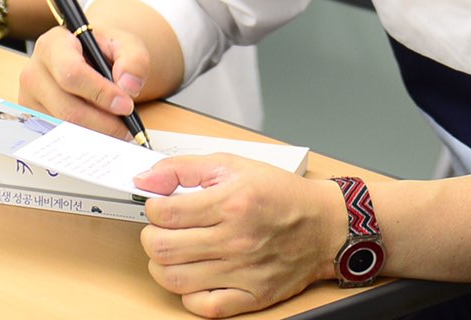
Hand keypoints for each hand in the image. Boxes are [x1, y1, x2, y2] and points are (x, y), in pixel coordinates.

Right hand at [18, 24, 149, 139]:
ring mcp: (29, 99)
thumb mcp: (126, 45)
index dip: (101, 93)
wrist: (90, 59)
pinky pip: (59, 140)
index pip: (72, 73)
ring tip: (118, 130)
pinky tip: (102, 133)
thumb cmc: (105, 51)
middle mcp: (34, 72)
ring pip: (64, 128)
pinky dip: (85, 140)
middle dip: (103, 123)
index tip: (126, 105)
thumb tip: (128, 87)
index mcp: (54, 45)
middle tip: (128, 127)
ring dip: (96, 135)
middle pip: (67, 109)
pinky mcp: (33, 121)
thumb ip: (134, 60)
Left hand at [134, 155, 345, 317]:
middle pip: (163, 248)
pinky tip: (194, 276)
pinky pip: (203, 307)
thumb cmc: (281, 194)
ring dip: (162, 264)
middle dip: (151, 235)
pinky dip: (188, 294)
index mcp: (231, 203)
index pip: (165, 213)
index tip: (159, 205)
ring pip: (174, 279)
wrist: (324, 225)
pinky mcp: (251, 296)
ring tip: (173, 251)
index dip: (152, 207)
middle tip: (161, 229)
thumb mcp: (233, 165)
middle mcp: (236, 240)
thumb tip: (146, 179)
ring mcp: (242, 272)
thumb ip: (185, 168)